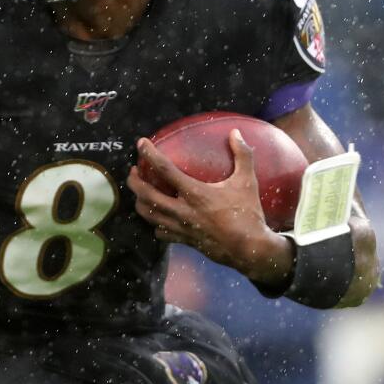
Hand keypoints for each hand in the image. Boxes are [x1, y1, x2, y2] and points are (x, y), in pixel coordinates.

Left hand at [126, 129, 292, 285]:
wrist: (250, 250)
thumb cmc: (248, 214)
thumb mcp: (247, 182)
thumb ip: (242, 155)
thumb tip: (236, 132)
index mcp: (195, 194)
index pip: (165, 170)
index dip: (150, 154)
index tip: (141, 143)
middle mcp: (182, 211)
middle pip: (146, 195)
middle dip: (134, 181)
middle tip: (133, 171)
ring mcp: (180, 227)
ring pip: (148, 214)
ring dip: (139, 201)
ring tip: (140, 192)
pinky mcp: (183, 240)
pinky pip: (160, 232)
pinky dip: (155, 223)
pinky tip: (158, 217)